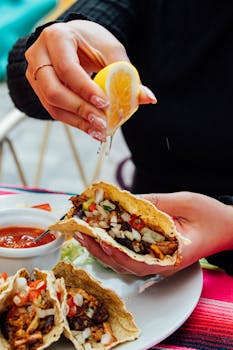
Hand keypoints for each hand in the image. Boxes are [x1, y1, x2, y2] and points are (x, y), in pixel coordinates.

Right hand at [25, 20, 155, 140]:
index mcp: (56, 38)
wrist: (72, 41)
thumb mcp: (110, 50)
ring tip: (99, 132)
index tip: (105, 104)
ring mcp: (34, 74)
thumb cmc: (91, 42)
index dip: (86, 89)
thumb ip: (127, 73)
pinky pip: (54, 110)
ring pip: (52, 105)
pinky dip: (74, 122)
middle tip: (102, 124)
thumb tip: (148, 99)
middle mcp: (39, 55)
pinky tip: (91, 129)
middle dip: (80, 110)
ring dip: (77, 121)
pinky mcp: (38, 89)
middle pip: (54, 90)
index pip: (68, 69)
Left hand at [75, 192, 232, 275]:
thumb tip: (124, 201)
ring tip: (82, 231)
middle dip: (97, 247)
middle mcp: (161, 263)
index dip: (111, 248)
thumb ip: (154, 204)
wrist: (225, 226)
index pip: (135, 260)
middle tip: (78, 230)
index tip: (93, 236)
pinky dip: (112, 243)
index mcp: (170, 256)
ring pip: (123, 259)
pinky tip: (101, 232)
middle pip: (123, 261)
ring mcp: (157, 260)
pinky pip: (129, 252)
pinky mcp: (155, 253)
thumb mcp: (184, 202)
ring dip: (101, 246)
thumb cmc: (210, 216)